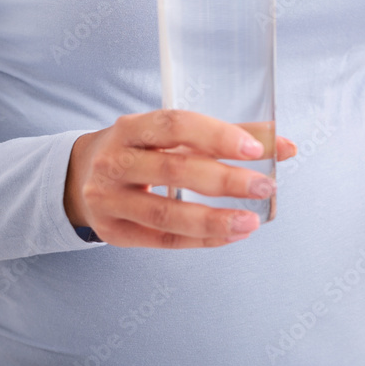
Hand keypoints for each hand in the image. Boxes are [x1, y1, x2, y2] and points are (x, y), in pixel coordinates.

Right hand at [64, 109, 296, 248]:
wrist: (80, 178)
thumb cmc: (142, 151)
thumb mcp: (172, 135)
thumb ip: (228, 136)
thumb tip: (285, 145)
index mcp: (131, 128)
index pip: (175, 125)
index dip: (216, 135)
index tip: (255, 149)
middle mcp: (114, 161)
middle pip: (174, 170)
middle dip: (225, 180)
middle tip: (264, 186)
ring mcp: (108, 199)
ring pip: (166, 214)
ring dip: (214, 220)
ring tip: (251, 222)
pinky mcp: (113, 232)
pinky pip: (162, 241)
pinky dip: (201, 240)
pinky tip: (231, 236)